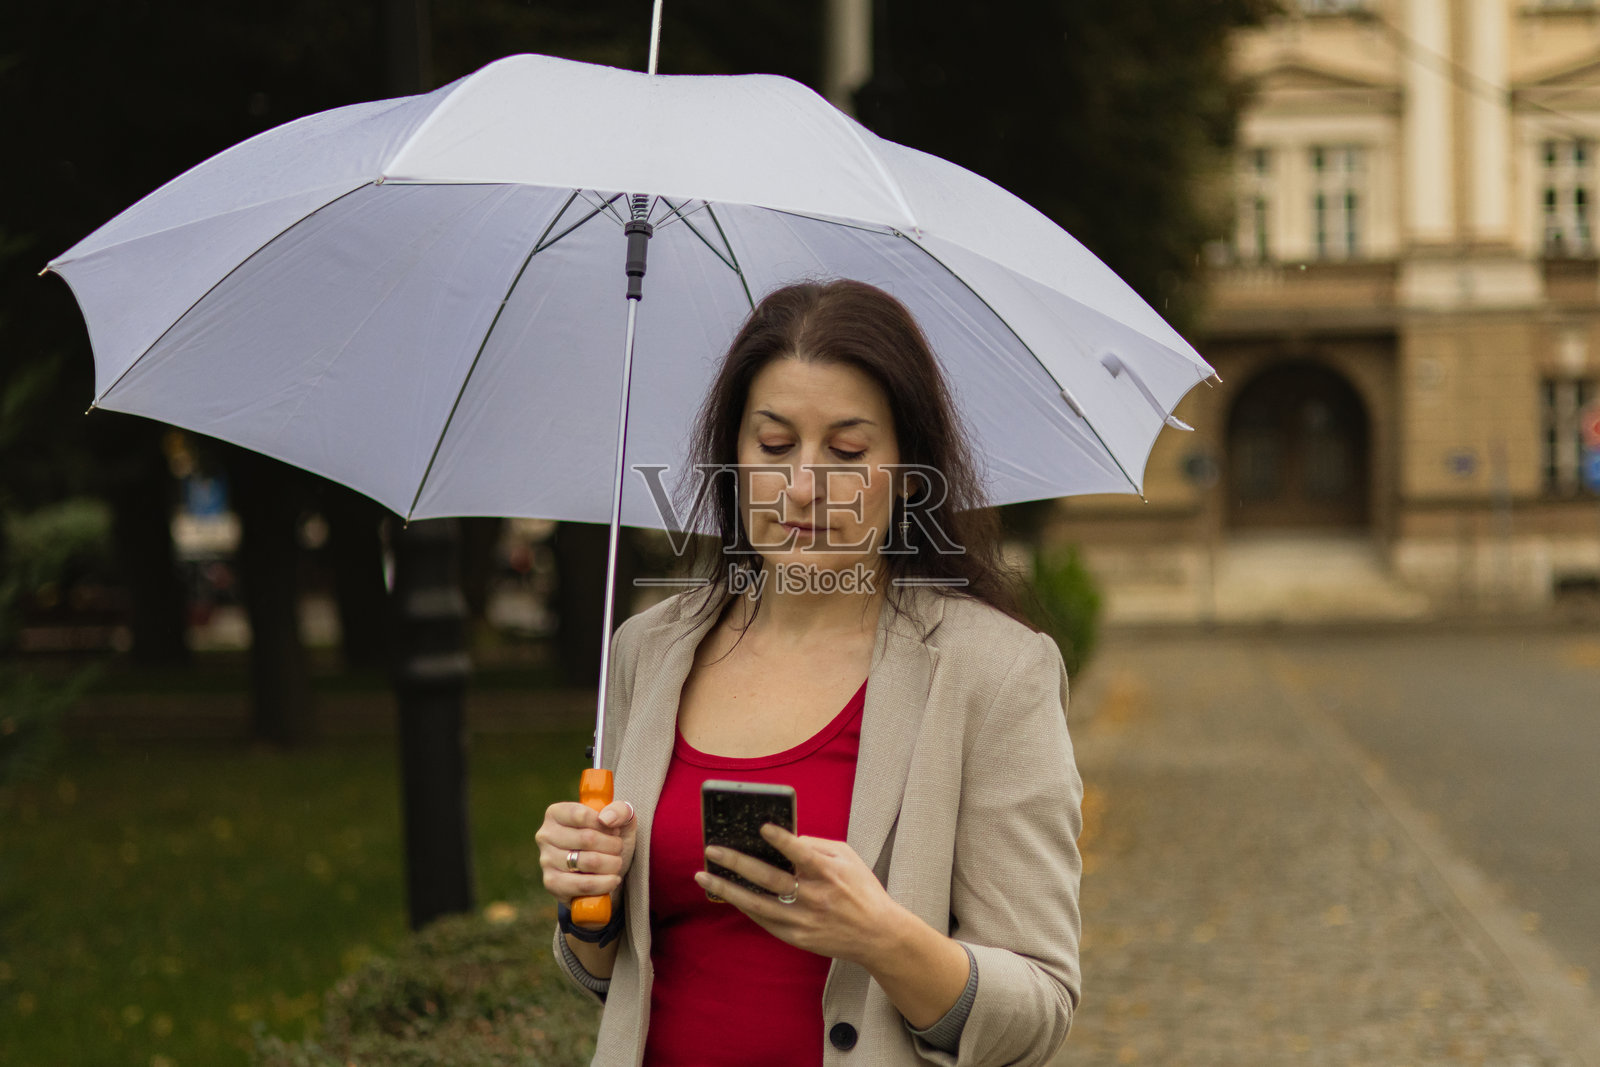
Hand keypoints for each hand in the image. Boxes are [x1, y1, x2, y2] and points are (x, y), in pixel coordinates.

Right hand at [536, 798, 636, 905]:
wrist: (603, 870)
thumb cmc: (608, 838)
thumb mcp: (620, 819)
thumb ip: (619, 810)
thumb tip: (605, 818)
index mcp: (556, 813)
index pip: (581, 815)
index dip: (605, 825)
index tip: (615, 830)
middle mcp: (545, 835)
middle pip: (588, 839)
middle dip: (613, 845)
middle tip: (618, 848)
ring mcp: (546, 860)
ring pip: (589, 862)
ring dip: (612, 864)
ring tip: (616, 862)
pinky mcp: (552, 884)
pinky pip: (584, 884)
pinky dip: (605, 883)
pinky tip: (613, 879)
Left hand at [694, 824, 902, 965]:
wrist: (876, 934)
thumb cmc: (860, 889)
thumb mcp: (847, 857)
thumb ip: (815, 845)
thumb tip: (782, 836)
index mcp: (828, 872)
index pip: (801, 853)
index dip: (781, 839)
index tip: (761, 827)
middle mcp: (813, 896)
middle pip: (768, 878)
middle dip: (736, 862)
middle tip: (712, 849)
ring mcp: (802, 920)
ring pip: (756, 903)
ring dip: (727, 888)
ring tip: (704, 876)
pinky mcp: (796, 937)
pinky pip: (763, 920)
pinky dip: (743, 906)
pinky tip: (727, 894)